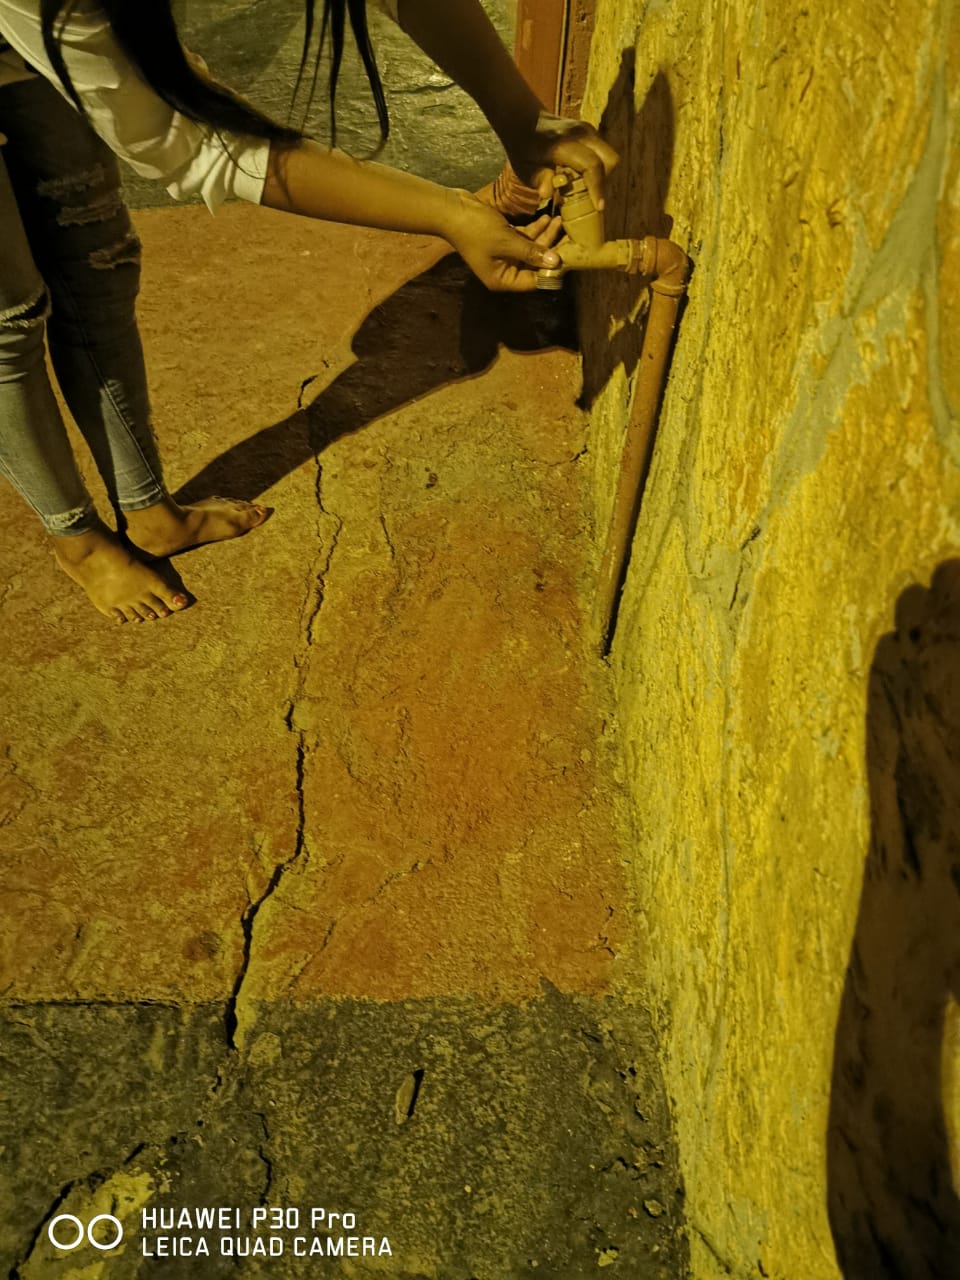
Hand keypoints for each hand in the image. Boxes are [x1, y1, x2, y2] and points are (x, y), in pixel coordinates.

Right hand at [444, 192, 562, 291]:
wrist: (452, 210)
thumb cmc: (475, 230)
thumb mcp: (507, 242)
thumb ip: (531, 252)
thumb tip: (555, 262)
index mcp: (502, 279)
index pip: (533, 281)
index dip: (550, 271)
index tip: (569, 258)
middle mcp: (504, 271)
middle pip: (535, 265)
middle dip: (551, 250)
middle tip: (570, 237)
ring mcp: (504, 255)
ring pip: (531, 249)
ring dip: (545, 236)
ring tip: (559, 221)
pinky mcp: (503, 240)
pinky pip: (524, 239)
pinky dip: (534, 230)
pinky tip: (547, 218)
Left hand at [506, 111, 618, 211]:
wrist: (525, 120)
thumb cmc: (524, 148)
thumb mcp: (525, 168)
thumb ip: (539, 180)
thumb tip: (547, 194)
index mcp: (564, 143)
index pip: (591, 165)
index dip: (597, 187)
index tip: (599, 207)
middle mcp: (581, 133)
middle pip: (609, 159)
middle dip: (604, 180)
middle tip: (590, 195)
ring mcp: (588, 130)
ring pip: (609, 156)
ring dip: (602, 175)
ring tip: (583, 186)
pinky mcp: (591, 132)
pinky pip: (602, 153)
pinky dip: (598, 167)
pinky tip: (581, 176)